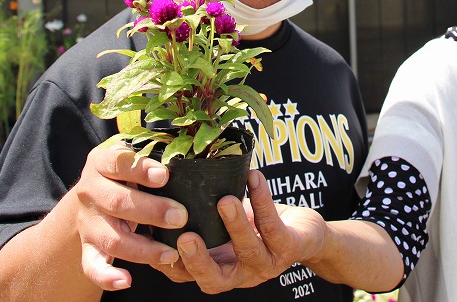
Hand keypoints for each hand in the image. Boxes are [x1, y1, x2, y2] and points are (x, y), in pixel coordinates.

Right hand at [73, 142, 186, 289]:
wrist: (91, 194)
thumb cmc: (124, 171)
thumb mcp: (132, 155)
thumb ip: (153, 155)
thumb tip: (192, 155)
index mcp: (102, 163)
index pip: (119, 163)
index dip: (141, 170)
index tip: (165, 176)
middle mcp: (90, 191)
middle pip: (117, 203)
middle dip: (152, 211)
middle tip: (181, 217)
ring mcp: (88, 222)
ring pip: (112, 238)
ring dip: (143, 249)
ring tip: (171, 254)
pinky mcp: (88, 246)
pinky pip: (92, 265)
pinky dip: (106, 276)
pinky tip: (126, 281)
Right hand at [156, 169, 327, 292]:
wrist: (305, 235)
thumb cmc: (255, 226)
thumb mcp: (221, 226)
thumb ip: (196, 216)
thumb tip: (154, 186)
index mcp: (217, 268)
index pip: (185, 274)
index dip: (167, 262)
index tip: (152, 238)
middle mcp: (238, 274)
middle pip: (214, 279)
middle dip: (198, 260)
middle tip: (185, 237)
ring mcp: (265, 264)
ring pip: (248, 250)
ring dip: (235, 225)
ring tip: (225, 200)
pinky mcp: (289, 248)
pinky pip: (273, 226)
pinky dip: (263, 200)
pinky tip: (254, 178)